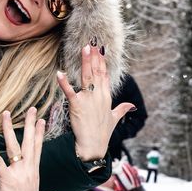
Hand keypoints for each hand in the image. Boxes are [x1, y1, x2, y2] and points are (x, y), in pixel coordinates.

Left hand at [0, 107, 55, 190]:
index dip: (39, 133)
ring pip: (14, 146)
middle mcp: (29, 170)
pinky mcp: (8, 180)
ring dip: (9, 128)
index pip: (38, 148)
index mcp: (35, 173)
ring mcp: (19, 173)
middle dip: (30, 123)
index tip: (41, 120)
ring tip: (5, 114)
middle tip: (32, 108)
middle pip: (30, 142)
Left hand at [57, 43, 135, 160]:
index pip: (105, 76)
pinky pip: (69, 91)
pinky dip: (64, 82)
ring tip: (84, 48)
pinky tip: (59, 72)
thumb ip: (122, 109)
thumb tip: (132, 106)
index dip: (102, 62)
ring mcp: (88, 100)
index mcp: (106, 97)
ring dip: (85, 62)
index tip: (100, 50)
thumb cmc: (102, 134)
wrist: (93, 147)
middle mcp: (99, 96)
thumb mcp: (114, 119)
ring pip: (87, 77)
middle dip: (94, 57)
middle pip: (97, 72)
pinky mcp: (77, 105)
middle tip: (91, 43)